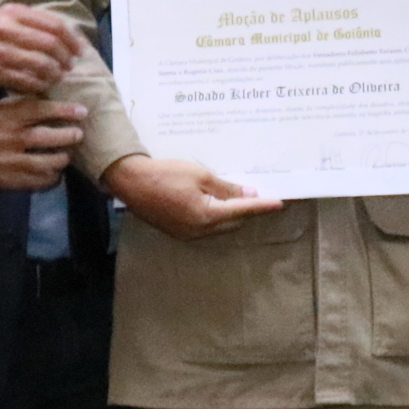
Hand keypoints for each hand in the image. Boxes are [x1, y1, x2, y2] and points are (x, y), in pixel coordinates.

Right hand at [0, 6, 81, 94]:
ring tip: (58, 77)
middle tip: (70, 66)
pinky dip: (40, 84)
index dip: (71, 39)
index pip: (54, 25)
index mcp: (12, 13)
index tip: (79, 50)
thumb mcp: (4, 18)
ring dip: (55, 73)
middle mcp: (6, 28)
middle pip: (51, 44)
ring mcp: (0, 50)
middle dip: (65, 57)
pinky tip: (43, 85)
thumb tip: (68, 33)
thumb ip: (32, 22)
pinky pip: (27, 80)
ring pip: (41, 63)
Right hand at [0, 97, 86, 191]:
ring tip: (66, 155)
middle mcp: (7, 139)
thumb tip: (57, 97)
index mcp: (5, 116)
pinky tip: (55, 173)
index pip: (38, 110)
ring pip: (44, 163)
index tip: (82, 112)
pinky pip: (37, 181)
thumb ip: (24, 103)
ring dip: (61, 159)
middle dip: (67, 136)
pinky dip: (51, 178)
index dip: (63, 110)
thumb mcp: (0, 108)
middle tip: (78, 134)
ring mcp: (7, 162)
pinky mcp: (8, 180)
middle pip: (45, 138)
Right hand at [100, 154, 284, 239]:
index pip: (242, 211)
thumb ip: (226, 188)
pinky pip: (206, 228)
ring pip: (220, 227)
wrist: (130, 181)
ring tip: (241, 199)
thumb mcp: (200, 175)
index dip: (261, 206)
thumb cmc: (165, 173)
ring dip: (232, 215)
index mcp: (206, 215)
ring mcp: (187, 234)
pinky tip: (218, 205)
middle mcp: (199, 230)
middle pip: (233, 222)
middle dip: (247, 211)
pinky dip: (216, 218)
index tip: (278, 203)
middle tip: (259, 196)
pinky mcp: (178, 232)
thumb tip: (249, 195)